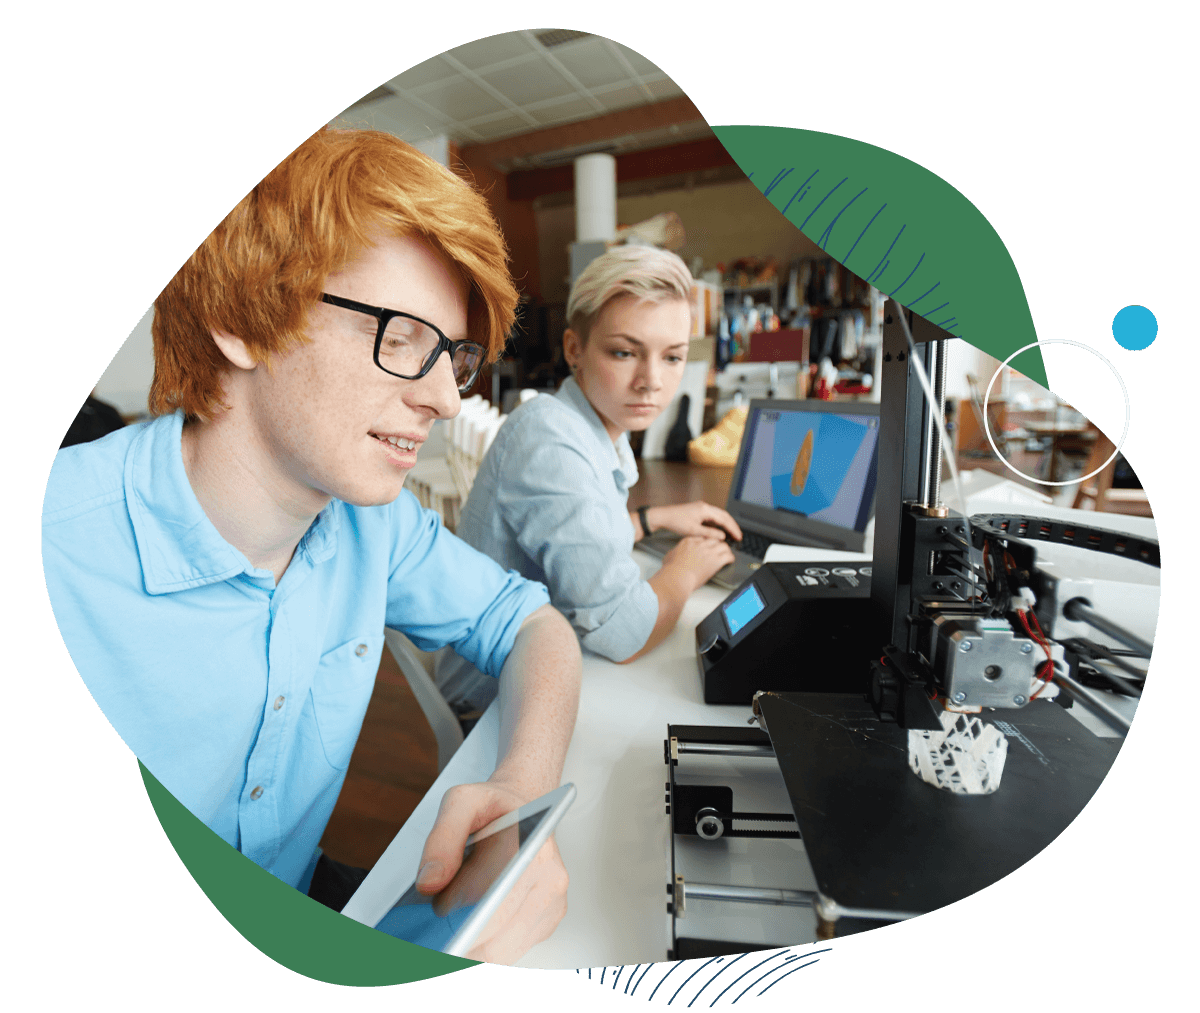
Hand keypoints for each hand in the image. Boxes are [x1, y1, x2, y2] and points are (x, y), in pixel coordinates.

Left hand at [416, 779, 568, 964]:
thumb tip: (429, 883)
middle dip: (457, 939)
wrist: (523, 806)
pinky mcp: (548, 921)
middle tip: (430, 935)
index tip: (432, 927)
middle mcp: (551, 878)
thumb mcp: (461, 802)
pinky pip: (510, 951)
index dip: (456, 919)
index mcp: (533, 847)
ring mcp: (552, 903)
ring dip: (471, 948)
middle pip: (494, 935)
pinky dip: (485, 947)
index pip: (490, 901)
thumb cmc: (494, 806)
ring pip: (501, 951)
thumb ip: (442, 838)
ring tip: (445, 935)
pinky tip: (469, 931)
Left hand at [649, 501, 742, 542]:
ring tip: (731, 535)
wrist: (663, 516)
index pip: (724, 519)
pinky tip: (719, 532)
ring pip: (718, 516)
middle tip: (738, 536)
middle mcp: (705, 506)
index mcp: (705, 509)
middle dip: (732, 526)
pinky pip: (712, 517)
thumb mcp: (693, 531)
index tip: (738, 536)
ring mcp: (701, 508)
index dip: (733, 528)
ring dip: (725, 525)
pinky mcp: (698, 511)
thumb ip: (709, 534)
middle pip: (724, 515)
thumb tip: (722, 537)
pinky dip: (718, 524)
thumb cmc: (675, 522)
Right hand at [661, 534, 735, 592]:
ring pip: (724, 545)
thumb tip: (674, 554)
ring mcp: (709, 552)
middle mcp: (700, 544)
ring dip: (726, 550)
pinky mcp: (716, 561)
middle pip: (714, 539)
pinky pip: (728, 556)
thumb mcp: (670, 556)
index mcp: (689, 541)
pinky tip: (730, 561)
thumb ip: (675, 552)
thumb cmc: (672, 570)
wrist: (677, 578)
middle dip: (717, 544)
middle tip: (719, 548)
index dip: (707, 541)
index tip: (708, 545)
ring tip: (726, 554)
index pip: (702, 536)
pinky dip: (730, 558)